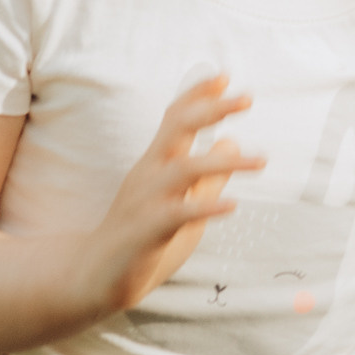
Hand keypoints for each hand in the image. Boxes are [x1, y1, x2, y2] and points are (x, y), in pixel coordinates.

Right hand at [80, 74, 264, 320]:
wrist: (95, 278)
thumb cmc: (142, 238)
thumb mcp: (183, 203)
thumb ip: (208, 176)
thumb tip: (232, 140)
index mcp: (155, 165)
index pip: (174, 119)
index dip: (198, 95)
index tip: (223, 75)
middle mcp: (149, 175)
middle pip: (177, 130)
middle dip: (211, 110)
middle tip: (247, 98)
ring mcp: (145, 201)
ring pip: (183, 169)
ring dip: (223, 162)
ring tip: (259, 160)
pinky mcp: (146, 232)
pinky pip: (177, 215)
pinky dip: (205, 207)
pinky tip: (231, 205)